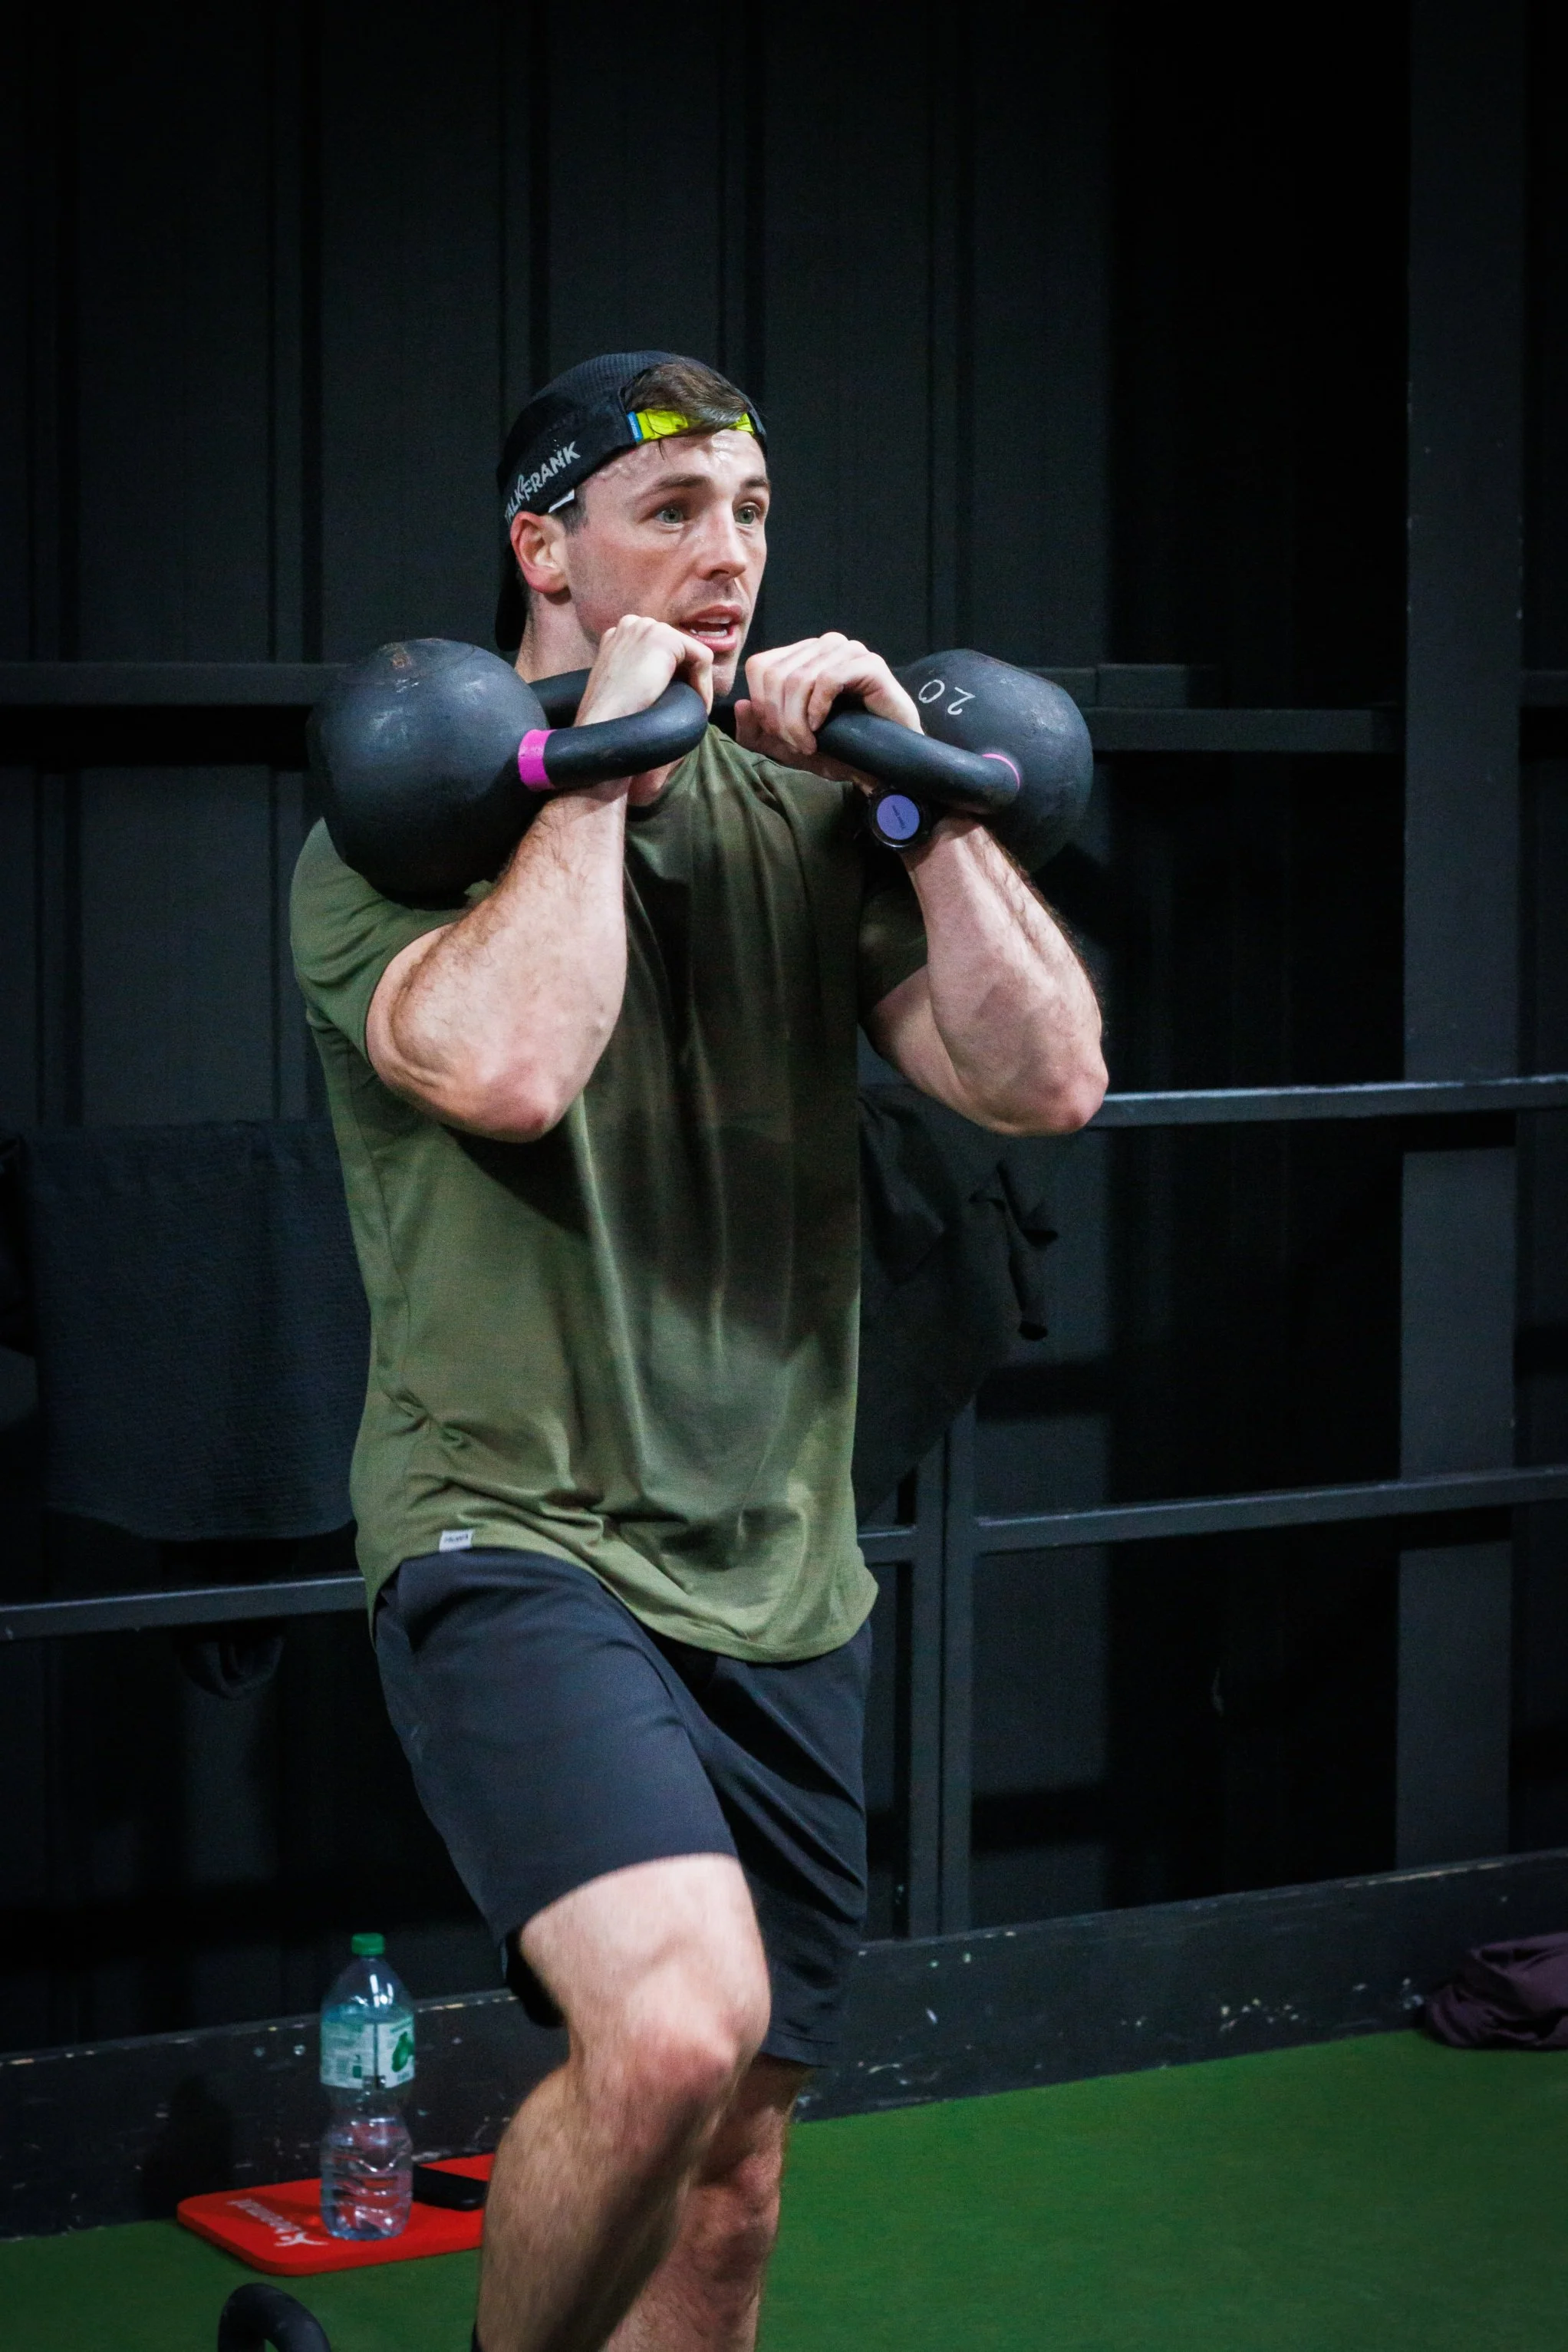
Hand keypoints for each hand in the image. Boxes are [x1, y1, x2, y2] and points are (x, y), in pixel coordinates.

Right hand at [576, 615, 713, 803]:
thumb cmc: (609, 713)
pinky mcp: (666, 638)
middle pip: (677, 649)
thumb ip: (636, 670)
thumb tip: (662, 680)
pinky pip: (703, 658)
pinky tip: (699, 706)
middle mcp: (633, 624)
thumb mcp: (620, 683)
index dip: (675, 675)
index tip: (677, 700)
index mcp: (620, 634)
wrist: (603, 721)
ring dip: (697, 683)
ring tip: (694, 710)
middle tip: (690, 707)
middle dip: (687, 677)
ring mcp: (648, 627)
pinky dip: (705, 684)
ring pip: (692, 653)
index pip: (660, 649)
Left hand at [734, 633, 921, 783]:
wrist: (882, 765)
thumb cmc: (839, 750)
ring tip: (811, 743)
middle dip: (780, 719)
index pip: (760, 666)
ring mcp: (847, 651)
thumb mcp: (787, 748)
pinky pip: (827, 679)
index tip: (781, 736)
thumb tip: (740, 705)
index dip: (763, 706)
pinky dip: (818, 709)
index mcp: (801, 657)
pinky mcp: (868, 664)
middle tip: (798, 745)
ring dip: (798, 720)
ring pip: (799, 678)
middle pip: (776, 675)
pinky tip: (823, 727)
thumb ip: (757, 732)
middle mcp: (823, 646)